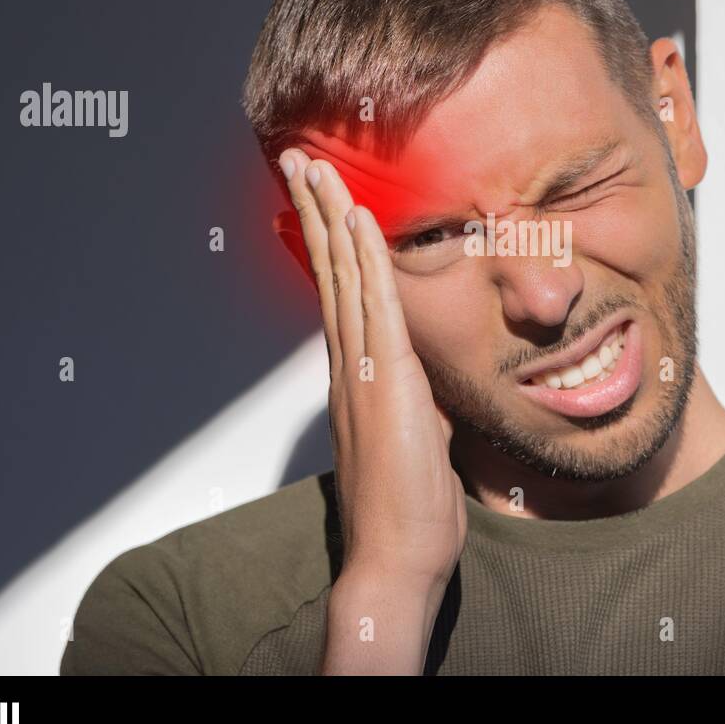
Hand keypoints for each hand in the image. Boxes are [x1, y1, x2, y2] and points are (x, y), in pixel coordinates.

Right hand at [278, 148, 466, 668]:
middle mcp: (349, 367)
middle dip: (313, 213)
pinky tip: (357, 219)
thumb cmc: (406, 515)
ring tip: (313, 168)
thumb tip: (427, 399)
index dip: (326, 246)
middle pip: (328, 273)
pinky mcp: (386, 381)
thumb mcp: (418, 448)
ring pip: (342, 278)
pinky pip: (376, 304)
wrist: (395, 561)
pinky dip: (365, 258)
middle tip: (297, 163)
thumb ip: (416, 413)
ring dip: (328, 218)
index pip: (338, 296)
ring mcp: (362, 371)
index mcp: (356, 379)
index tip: (319, 203)